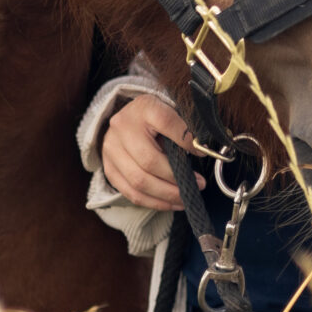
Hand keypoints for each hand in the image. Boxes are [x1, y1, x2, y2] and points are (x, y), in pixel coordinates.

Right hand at [100, 92, 197, 211]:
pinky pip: (131, 193)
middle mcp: (122, 127)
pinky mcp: (109, 168)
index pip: (166, 122)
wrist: (129, 118)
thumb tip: (202, 151)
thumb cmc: (156, 118)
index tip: (202, 153)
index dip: (186, 140)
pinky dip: (154, 202)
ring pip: (139, 181)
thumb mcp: (172, 112)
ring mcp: (111, 149)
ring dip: (167, 195)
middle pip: (149, 161)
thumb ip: (185, 128)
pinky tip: (171, 203)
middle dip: (177, 179)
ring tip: (186, 198)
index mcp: (143, 107)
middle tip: (198, 184)